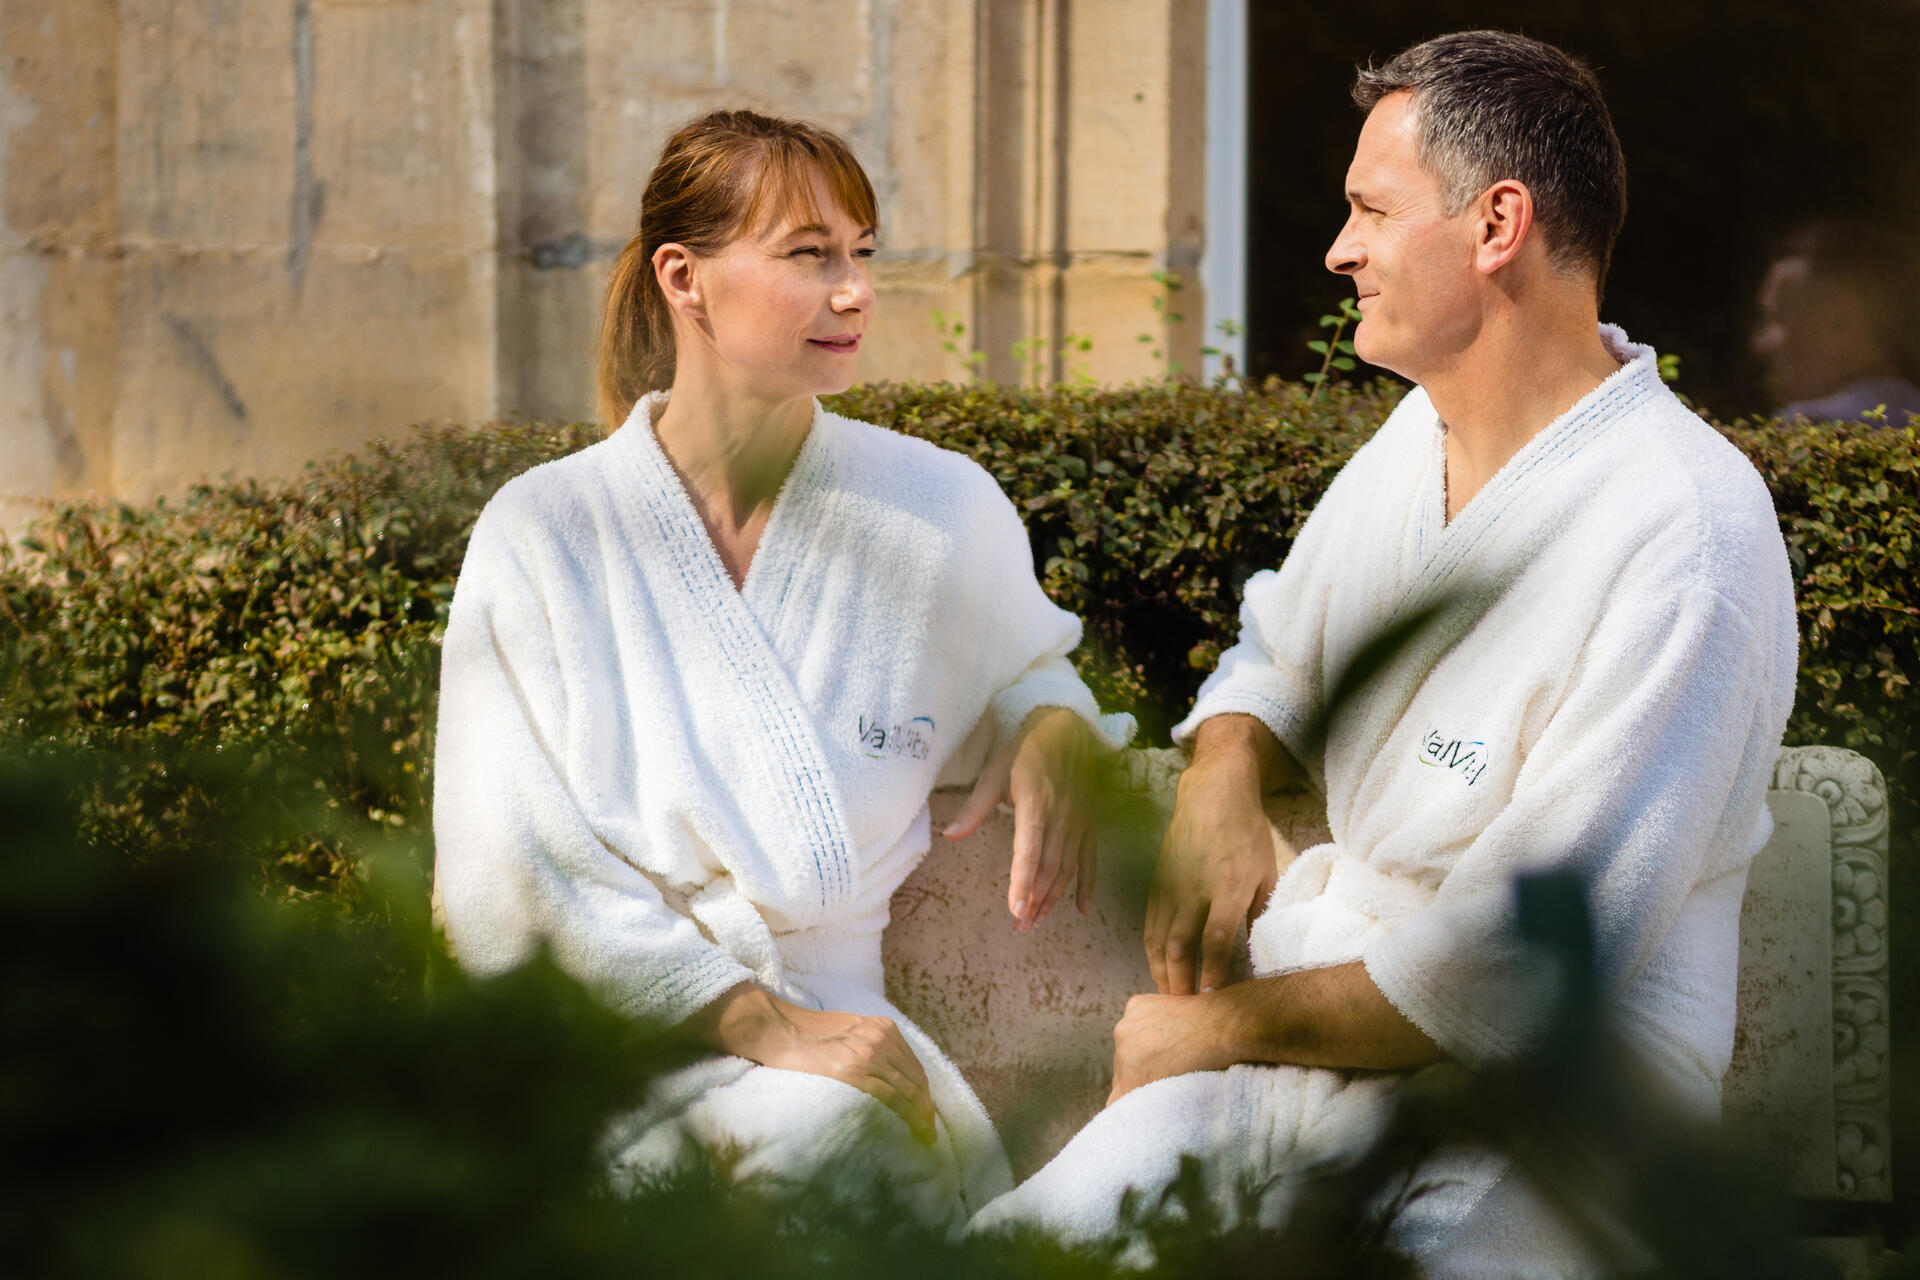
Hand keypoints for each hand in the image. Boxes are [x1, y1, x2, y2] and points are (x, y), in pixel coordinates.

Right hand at [682, 984, 937, 1143]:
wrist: (777, 1028)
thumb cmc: (809, 1032)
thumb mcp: (851, 1030)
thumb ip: (873, 1047)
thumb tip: (890, 1078)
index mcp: (884, 1028)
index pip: (915, 1068)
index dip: (924, 1095)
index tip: (927, 1116)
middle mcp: (882, 1039)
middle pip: (916, 1082)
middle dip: (925, 1111)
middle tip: (928, 1135)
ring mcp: (869, 1054)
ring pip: (906, 1093)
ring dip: (916, 1118)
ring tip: (919, 1138)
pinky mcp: (853, 1071)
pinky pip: (887, 1098)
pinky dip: (899, 1116)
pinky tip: (902, 1131)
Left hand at [943, 707, 1095, 929]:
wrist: (1067, 728)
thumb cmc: (1025, 752)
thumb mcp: (995, 773)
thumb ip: (975, 808)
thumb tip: (949, 836)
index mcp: (1034, 805)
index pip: (1028, 853)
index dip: (1022, 883)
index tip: (1016, 911)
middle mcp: (1061, 817)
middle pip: (1049, 868)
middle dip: (1035, 900)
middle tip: (1021, 926)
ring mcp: (1079, 821)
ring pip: (1068, 869)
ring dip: (1054, 898)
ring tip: (1037, 921)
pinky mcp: (1090, 823)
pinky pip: (1091, 858)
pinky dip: (1087, 884)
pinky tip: (1082, 909)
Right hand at [1107, 990, 1235, 1104]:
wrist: (1223, 1029)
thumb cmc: (1209, 1069)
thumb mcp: (1176, 1097)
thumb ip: (1153, 1100)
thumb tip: (1147, 1100)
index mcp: (1128, 1084)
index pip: (1116, 1100)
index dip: (1133, 1097)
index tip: (1148, 1096)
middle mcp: (1120, 1055)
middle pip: (1122, 1069)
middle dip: (1140, 1069)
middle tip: (1167, 1069)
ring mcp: (1126, 1027)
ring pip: (1128, 1042)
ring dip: (1142, 1045)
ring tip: (1171, 1045)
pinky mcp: (1135, 1005)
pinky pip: (1136, 1018)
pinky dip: (1148, 1021)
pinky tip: (1170, 1025)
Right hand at [1144, 717, 1291, 994]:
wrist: (1212, 793)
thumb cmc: (1246, 833)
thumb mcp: (1266, 871)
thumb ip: (1260, 912)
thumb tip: (1258, 950)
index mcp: (1229, 885)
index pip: (1217, 937)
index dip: (1214, 971)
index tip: (1214, 998)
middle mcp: (1196, 888)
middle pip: (1181, 945)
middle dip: (1181, 982)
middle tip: (1186, 1013)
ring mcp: (1171, 885)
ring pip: (1159, 939)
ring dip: (1163, 973)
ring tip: (1171, 1001)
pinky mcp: (1157, 883)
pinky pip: (1150, 925)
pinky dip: (1153, 953)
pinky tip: (1160, 971)